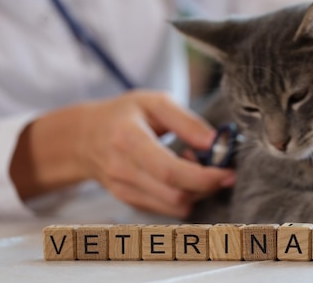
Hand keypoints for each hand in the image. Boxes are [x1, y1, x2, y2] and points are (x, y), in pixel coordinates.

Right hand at [11, 91, 234, 217]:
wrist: (84, 137)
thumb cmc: (124, 114)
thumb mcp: (155, 102)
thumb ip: (188, 122)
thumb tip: (218, 144)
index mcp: (128, 140)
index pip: (170, 172)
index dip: (205, 177)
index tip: (229, 172)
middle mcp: (123, 170)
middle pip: (176, 195)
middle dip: (207, 185)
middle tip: (215, 163)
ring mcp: (123, 191)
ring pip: (175, 207)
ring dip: (196, 190)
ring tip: (191, 163)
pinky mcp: (129, 202)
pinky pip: (167, 209)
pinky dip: (183, 195)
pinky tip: (178, 174)